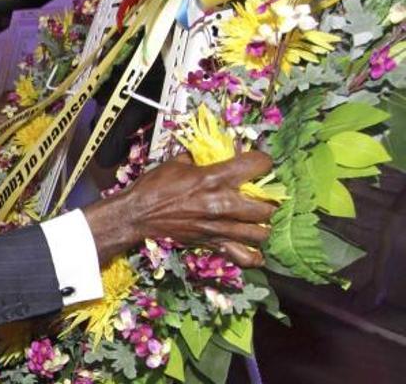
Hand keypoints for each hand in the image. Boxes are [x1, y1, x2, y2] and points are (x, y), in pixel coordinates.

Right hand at [83, 151, 275, 267]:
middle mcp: (222, 204)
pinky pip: (245, 258)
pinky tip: (253, 247)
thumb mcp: (177, 162)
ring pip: (261, 234)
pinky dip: (254, 255)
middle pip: (267, 208)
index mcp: (214, 178)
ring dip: (263, 227)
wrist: (138, 214)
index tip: (260, 164)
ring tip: (258, 221)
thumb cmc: (155, 186)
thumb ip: (202, 157)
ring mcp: (219, 228)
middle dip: (269, 202)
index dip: (264, 161)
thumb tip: (217, 151)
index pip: (258, 165)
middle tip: (262, 198)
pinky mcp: (212, 244)